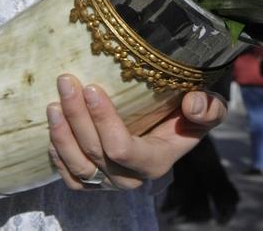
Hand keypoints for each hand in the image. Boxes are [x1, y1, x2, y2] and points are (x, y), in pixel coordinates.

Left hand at [46, 74, 226, 190]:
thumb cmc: (189, 117)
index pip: (122, 149)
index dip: (104, 121)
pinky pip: (70, 177)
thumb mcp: (209, 109)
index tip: (92, 87)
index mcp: (156, 162)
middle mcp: (130, 178)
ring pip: (78, 165)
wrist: (174, 131)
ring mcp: (109, 182)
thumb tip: (192, 103)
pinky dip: (58, 155)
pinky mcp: (94, 182)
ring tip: (54, 103)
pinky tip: (53, 129)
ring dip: (61, 134)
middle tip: (66, 81)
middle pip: (94, 153)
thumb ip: (209, 108)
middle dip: (76, 117)